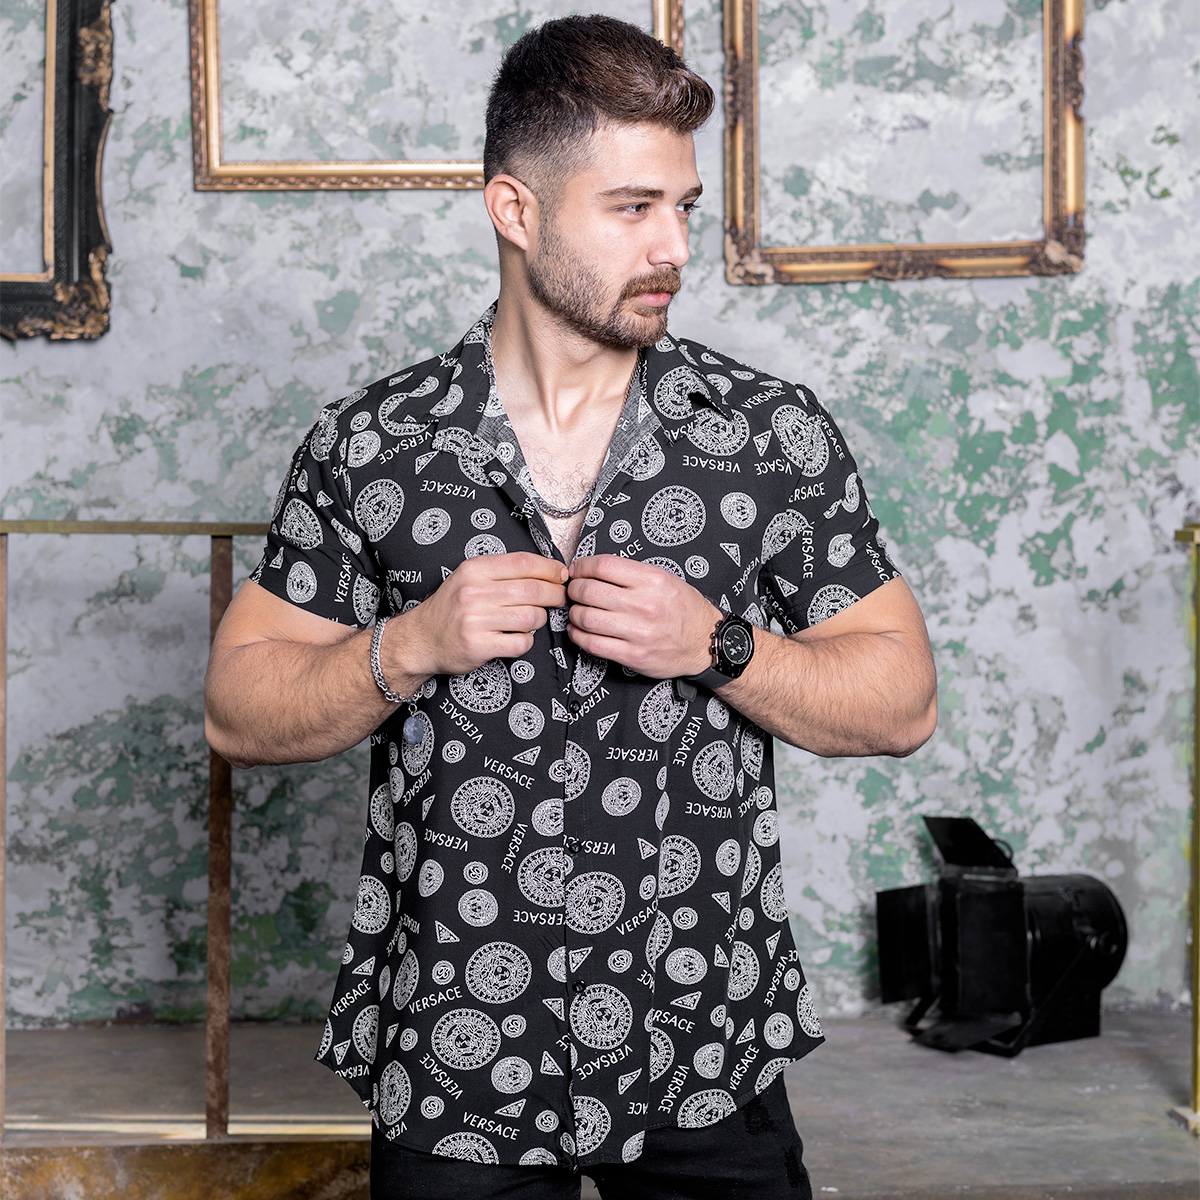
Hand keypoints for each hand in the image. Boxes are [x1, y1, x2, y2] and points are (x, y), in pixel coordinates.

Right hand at [395, 552, 567, 677]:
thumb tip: (549, 571)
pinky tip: (517, 637)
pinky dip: (526, 641)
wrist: (421, 639)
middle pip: (533, 590)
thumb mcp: (469, 577)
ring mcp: (475, 620)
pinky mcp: (479, 645)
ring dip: (539, 619)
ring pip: (531, 617)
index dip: (549, 568)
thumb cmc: (451, 608)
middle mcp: (473, 593)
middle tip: (559, 599)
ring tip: (531, 619)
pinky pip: (521, 642)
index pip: (523, 563)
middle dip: (554, 595)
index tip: (561, 575)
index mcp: (474, 570)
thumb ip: (502, 572)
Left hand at [566, 555, 720, 677]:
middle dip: (574, 589)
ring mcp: (638, 632)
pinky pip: (592, 644)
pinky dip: (578, 635)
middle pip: (589, 591)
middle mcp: (644, 605)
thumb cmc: (684, 609)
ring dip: (574, 613)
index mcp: (652, 580)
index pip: (603, 566)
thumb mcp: (664, 579)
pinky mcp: (633, 655)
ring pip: (586, 618)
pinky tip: (579, 630)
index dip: (582, 566)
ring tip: (577, 610)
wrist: (705, 642)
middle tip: (574, 591)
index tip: (577, 570)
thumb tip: (594, 569)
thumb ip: (631, 573)